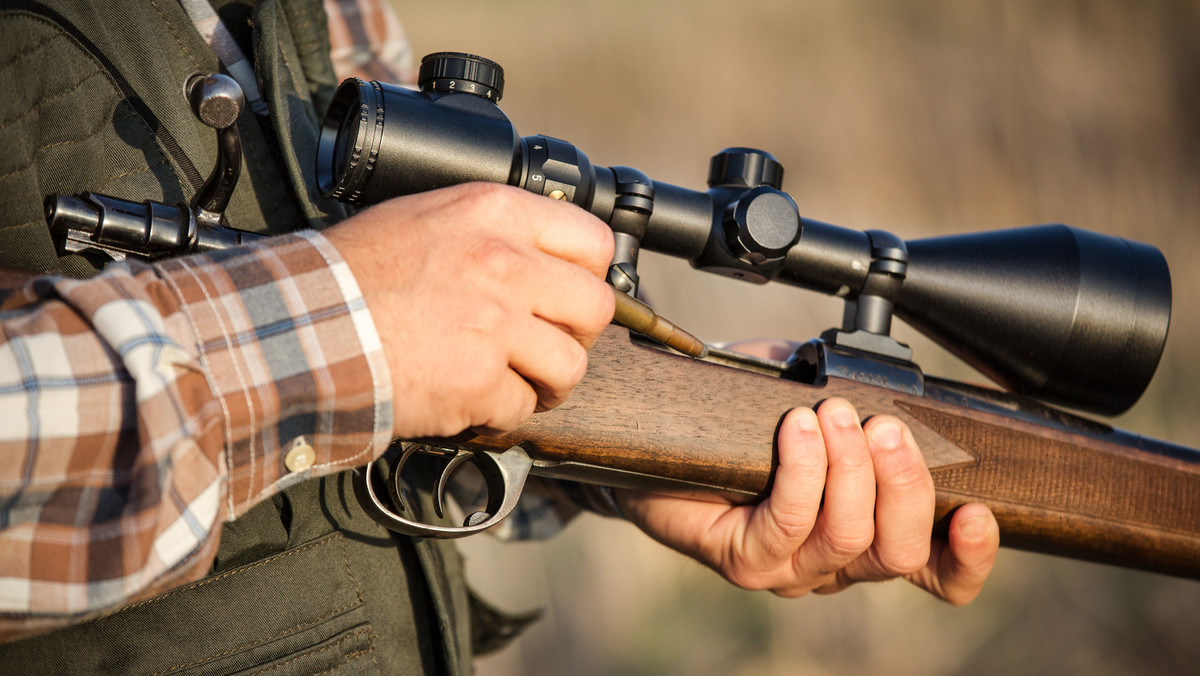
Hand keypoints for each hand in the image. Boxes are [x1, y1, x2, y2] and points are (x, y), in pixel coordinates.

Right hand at [325, 183, 614, 437]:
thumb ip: (491, 233)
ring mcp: (496, 325)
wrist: (301, 323)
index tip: (570, 296)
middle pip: (595, 307)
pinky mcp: (479, 380)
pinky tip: (471, 399)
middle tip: (547, 344)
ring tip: (516, 381)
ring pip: (571, 365)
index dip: (588, 276)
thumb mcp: (427, 218)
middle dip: (577, 334)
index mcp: (495, 213)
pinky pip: (522, 407)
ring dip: (548, 381)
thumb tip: (539, 257)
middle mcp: (506, 263)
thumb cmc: (350, 273)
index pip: (593, 241)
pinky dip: (500, 413)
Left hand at [618, 399, 999, 604]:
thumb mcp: (811, 395)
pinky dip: (802, 471)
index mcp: (867, 534)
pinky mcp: (743, 560)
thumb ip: (858, 394)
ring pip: (846, 539)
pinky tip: (797, 429)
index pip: (937, 571)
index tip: (980, 511)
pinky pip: (786, 523)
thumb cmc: (742, 420)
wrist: (658, 438)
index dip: (968, 555)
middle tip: (886, 426)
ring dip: (850, 470)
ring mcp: (788, 569)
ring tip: (833, 414)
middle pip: (899, 553)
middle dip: (904, 484)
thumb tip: (885, 375)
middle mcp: (834, 564)